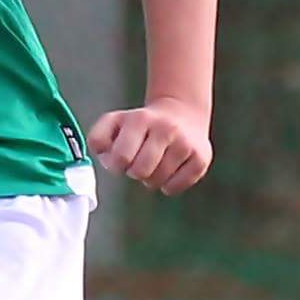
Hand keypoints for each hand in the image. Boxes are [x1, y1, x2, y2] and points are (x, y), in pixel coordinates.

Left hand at [89, 97, 212, 195]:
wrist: (182, 112)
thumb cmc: (140, 125)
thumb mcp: (115, 122)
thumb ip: (98, 139)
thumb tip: (105, 158)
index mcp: (141, 119)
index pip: (121, 157)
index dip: (116, 165)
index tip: (120, 160)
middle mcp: (166, 129)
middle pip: (140, 172)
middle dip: (134, 172)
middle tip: (138, 162)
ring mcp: (186, 143)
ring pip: (158, 181)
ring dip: (151, 179)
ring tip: (154, 164)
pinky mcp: (201, 158)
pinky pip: (175, 188)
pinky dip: (168, 186)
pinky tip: (169, 170)